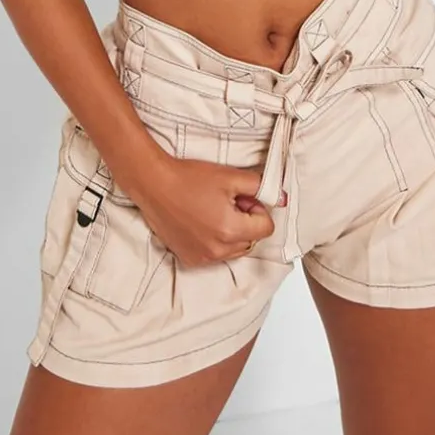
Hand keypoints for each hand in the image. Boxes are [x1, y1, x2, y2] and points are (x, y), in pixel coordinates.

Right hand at [133, 154, 286, 268]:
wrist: (154, 184)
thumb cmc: (188, 178)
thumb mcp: (230, 176)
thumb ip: (260, 186)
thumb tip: (281, 198)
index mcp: (231, 230)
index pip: (266, 227)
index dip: (258, 209)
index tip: (243, 198)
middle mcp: (218, 250)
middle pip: (251, 240)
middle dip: (246, 222)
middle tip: (227, 201)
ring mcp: (203, 257)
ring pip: (234, 250)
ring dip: (232, 233)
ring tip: (212, 210)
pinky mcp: (189, 258)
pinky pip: (215, 255)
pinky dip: (215, 241)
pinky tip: (201, 221)